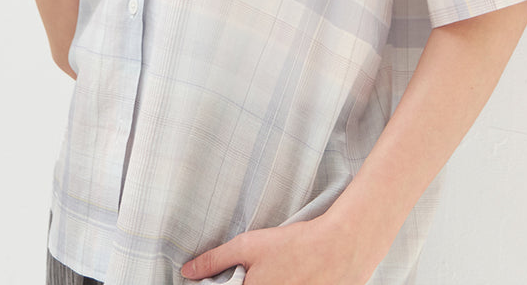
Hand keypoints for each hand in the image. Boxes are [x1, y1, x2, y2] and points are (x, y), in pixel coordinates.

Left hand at [180, 215, 377, 284]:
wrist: (340, 248)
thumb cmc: (293, 244)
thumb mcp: (249, 246)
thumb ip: (214, 260)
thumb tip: (186, 272)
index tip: (227, 281)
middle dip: (247, 283)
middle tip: (265, 270)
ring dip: (271, 282)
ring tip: (282, 272)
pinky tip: (292, 277)